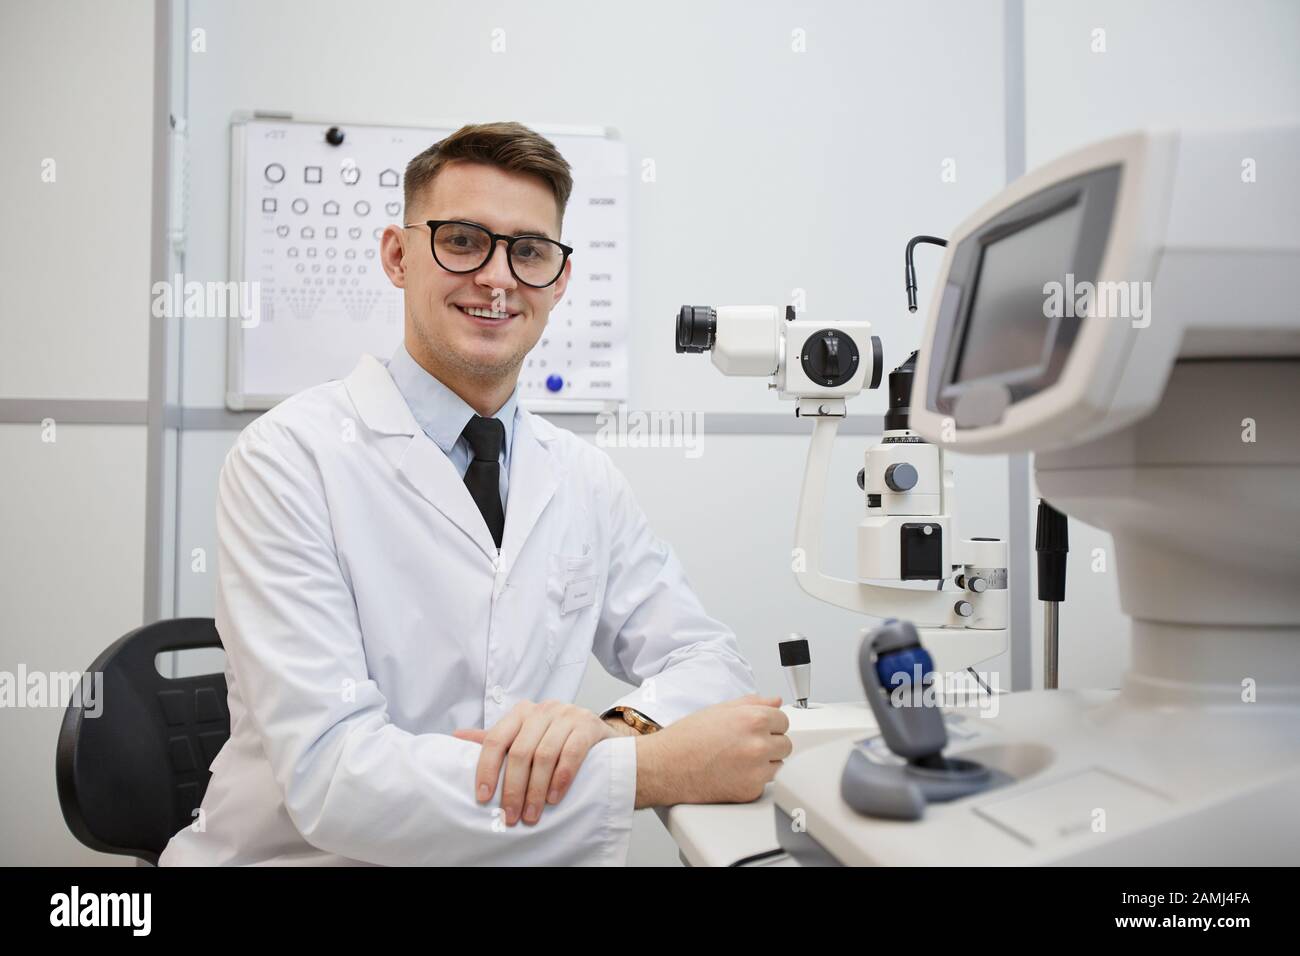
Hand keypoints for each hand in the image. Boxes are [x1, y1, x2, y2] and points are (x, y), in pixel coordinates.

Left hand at [453, 700, 617, 825]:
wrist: (598, 735)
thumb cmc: (556, 738)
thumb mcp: (525, 735)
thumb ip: (495, 738)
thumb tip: (456, 737)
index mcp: (521, 712)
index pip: (496, 739)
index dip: (486, 769)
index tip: (482, 798)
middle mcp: (543, 709)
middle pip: (520, 752)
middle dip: (513, 788)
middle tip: (511, 816)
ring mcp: (567, 715)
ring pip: (544, 755)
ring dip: (536, 790)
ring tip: (532, 814)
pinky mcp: (588, 725)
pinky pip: (571, 754)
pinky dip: (560, 779)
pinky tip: (553, 798)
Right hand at [635, 694, 790, 807]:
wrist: (665, 767)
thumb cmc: (686, 739)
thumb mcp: (719, 710)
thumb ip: (752, 703)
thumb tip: (774, 701)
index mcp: (753, 720)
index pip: (784, 720)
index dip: (769, 724)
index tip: (758, 729)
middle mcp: (758, 745)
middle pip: (785, 744)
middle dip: (770, 744)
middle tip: (745, 745)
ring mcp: (756, 771)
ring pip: (779, 766)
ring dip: (765, 763)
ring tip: (737, 760)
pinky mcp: (750, 791)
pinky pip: (765, 784)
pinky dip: (753, 781)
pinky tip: (733, 774)